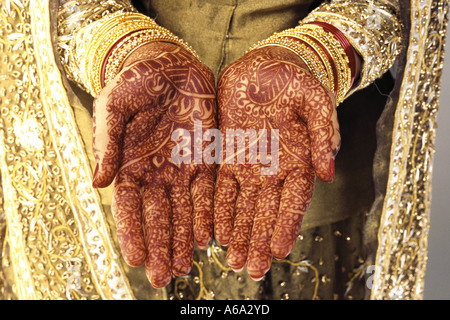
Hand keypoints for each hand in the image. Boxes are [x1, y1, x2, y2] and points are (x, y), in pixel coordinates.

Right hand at [92, 42, 216, 287]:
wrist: (170, 64)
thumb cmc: (136, 82)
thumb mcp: (114, 107)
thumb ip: (107, 143)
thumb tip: (97, 183)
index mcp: (130, 164)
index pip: (129, 207)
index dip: (132, 233)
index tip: (137, 260)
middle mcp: (156, 172)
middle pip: (158, 217)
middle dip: (161, 246)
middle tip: (165, 277)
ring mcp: (181, 167)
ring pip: (183, 211)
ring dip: (185, 238)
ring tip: (187, 265)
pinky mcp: (206, 158)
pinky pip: (207, 191)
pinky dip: (207, 214)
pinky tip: (209, 236)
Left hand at [214, 46, 340, 279]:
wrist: (267, 65)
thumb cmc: (296, 81)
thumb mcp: (316, 102)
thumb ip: (324, 135)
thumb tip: (328, 172)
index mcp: (299, 161)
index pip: (294, 201)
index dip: (286, 226)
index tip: (279, 251)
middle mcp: (274, 169)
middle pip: (266, 212)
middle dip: (259, 241)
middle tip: (253, 269)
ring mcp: (250, 164)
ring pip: (243, 207)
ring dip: (239, 234)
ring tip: (234, 261)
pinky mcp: (227, 155)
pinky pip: (222, 187)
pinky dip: (220, 211)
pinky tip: (217, 232)